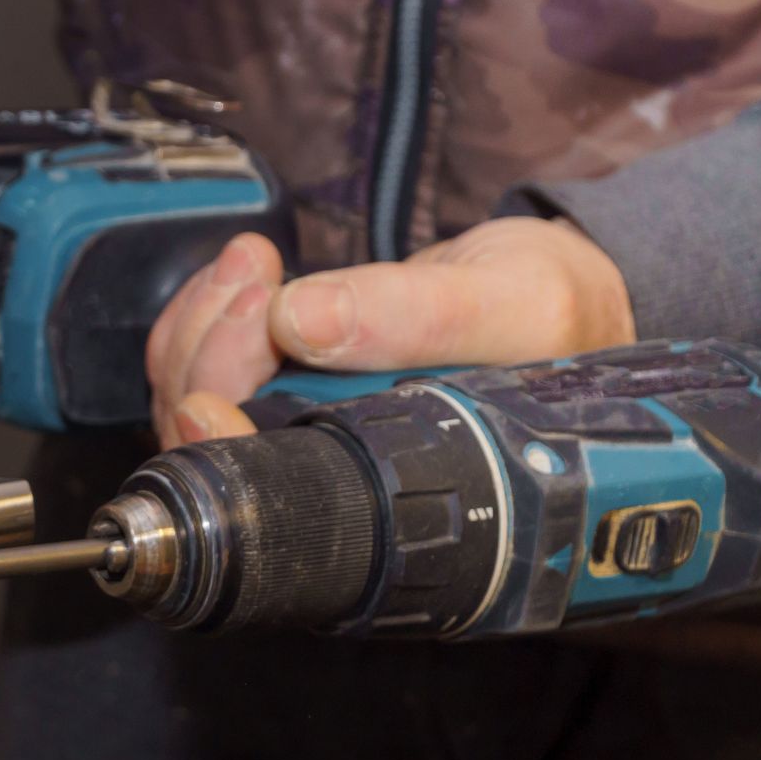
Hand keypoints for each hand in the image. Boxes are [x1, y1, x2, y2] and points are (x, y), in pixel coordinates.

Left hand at [145, 217, 635, 447]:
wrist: (568, 301)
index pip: (266, 492)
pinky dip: (208, 313)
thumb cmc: (559, 322)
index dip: (224, 434)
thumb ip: (419, 317)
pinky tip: (250, 272)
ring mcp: (300, 438)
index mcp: (388, 498)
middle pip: (209, 445)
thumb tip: (303, 318)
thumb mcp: (519, 306)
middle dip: (210, 348)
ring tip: (258, 261)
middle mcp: (332, 481)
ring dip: (204, 322)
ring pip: (192, 401)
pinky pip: (205, 368)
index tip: (224, 366)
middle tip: (259, 271)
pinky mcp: (284, 392)